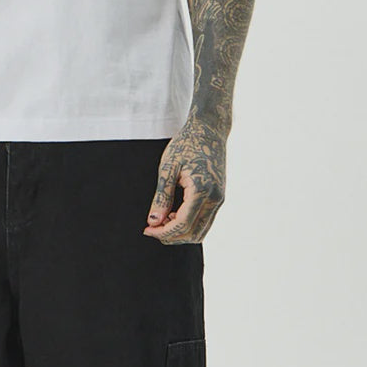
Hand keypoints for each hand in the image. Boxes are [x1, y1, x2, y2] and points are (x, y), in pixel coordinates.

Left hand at [142, 114, 226, 243]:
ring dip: (181, 232)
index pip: (183, 224)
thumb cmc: (186, 144)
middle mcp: (215, 199)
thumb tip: (153, 221)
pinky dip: (189, 224)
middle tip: (151, 228)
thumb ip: (162, 196)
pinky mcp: (219, 197)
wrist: (208, 130)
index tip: (147, 230)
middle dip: (171, 236)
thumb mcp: (168, 167)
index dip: (164, 232)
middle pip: (193, 233)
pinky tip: (173, 214)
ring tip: (161, 220)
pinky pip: (205, 220)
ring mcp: (219, 199)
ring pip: (201, 230)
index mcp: (202, 190)